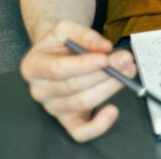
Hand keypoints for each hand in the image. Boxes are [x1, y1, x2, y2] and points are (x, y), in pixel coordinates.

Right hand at [19, 20, 135, 142]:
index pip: (57, 69)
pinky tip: (113, 110)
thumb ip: (87, 36)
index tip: (106, 57)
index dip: (84, 64)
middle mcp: (39, 90)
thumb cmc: (62, 43)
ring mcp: (53, 107)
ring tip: (127, 70)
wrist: (58, 53)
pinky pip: (80, 131)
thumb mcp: (68, 29)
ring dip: (110, 87)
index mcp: (33, 66)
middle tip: (125, 59)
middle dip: (104, 73)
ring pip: (83, 102)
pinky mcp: (67, 120)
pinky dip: (99, 125)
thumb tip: (105, 48)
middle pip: (73, 86)